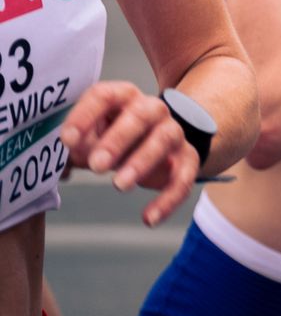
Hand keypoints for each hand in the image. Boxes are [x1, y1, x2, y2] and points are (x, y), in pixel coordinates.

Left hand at [59, 81, 198, 226]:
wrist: (157, 145)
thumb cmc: (113, 138)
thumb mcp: (91, 139)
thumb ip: (76, 149)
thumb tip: (59, 170)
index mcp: (122, 98)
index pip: (104, 96)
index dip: (85, 116)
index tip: (66, 140)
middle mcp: (152, 110)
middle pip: (141, 115)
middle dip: (118, 140)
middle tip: (96, 165)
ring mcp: (173, 132)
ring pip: (164, 139)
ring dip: (142, 161)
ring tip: (119, 185)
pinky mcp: (187, 159)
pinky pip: (183, 177)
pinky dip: (167, 199)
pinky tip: (149, 218)